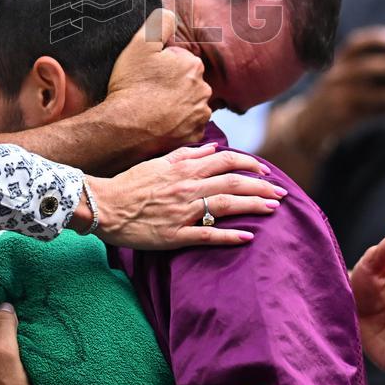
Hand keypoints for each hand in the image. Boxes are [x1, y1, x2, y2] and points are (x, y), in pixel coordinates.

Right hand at [87, 143, 286, 248]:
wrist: (103, 205)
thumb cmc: (130, 184)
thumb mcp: (159, 162)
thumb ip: (188, 154)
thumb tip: (214, 147)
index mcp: (184, 168)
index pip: (226, 161)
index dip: (250, 165)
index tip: (266, 171)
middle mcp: (187, 187)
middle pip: (233, 183)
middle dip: (262, 186)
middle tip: (282, 193)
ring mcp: (182, 212)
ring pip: (226, 206)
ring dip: (254, 206)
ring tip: (274, 209)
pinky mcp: (174, 235)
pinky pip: (207, 235)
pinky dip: (230, 235)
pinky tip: (248, 236)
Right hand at [106, 9, 211, 157]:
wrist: (125, 126)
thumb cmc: (132, 85)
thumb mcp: (141, 44)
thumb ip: (160, 23)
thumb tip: (171, 15)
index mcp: (194, 65)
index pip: (181, 60)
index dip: (163, 65)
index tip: (148, 74)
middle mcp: (204, 90)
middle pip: (187, 82)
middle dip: (173, 85)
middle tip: (148, 91)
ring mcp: (200, 115)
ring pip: (189, 104)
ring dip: (176, 105)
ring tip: (153, 109)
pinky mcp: (193, 136)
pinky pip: (187, 127)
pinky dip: (177, 125)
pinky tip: (159, 123)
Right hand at [300, 27, 384, 151]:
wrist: (309, 123)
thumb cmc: (337, 95)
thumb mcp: (342, 78)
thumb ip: (367, 69)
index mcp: (337, 62)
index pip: (353, 44)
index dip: (373, 38)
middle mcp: (335, 78)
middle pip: (361, 67)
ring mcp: (336, 99)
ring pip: (368, 94)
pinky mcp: (342, 118)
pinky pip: (370, 113)